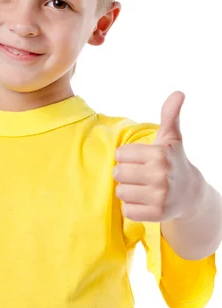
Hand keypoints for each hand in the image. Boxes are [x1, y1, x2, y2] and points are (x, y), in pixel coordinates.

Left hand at [114, 91, 199, 222]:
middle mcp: (161, 175)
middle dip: (125, 173)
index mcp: (160, 154)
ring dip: (127, 190)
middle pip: (117, 173)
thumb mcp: (171, 138)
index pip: (120, 154)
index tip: (141, 160)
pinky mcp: (156, 214)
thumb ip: (170, 114)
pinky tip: (144, 201)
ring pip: (120, 191)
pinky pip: (127, 210)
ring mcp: (159, 197)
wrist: (190, 194)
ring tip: (142, 188)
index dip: (128, 157)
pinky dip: (132, 207)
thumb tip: (179, 92)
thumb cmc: (173, 161)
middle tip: (140, 175)